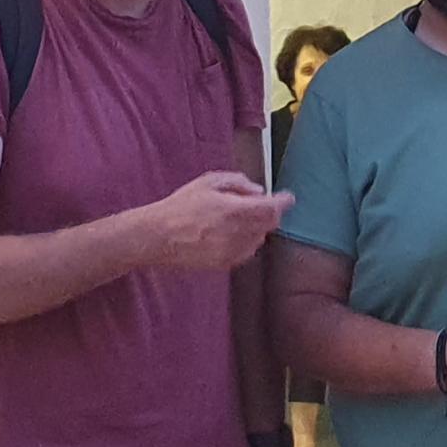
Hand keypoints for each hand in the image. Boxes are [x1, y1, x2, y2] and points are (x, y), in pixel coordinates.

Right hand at [162, 172, 291, 271]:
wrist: (158, 237)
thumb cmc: (181, 206)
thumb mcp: (208, 182)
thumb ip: (237, 182)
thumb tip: (258, 191)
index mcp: (234, 210)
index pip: (271, 208)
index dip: (284, 202)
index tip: (288, 197)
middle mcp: (237, 233)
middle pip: (270, 224)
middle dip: (271, 213)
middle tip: (262, 204)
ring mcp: (233, 251)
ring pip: (260, 238)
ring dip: (259, 227)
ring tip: (239, 218)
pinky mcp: (226, 264)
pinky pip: (248, 251)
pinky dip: (248, 241)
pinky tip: (232, 233)